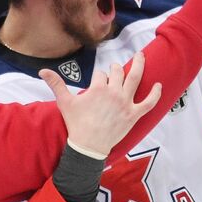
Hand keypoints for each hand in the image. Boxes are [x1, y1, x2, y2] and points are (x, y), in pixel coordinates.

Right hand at [38, 54, 162, 158]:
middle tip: (114, 69)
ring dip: (139, 65)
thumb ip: (56, 84)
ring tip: (141, 56)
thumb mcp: (65, 102)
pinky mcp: (134, 115)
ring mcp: (126, 103)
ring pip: (135, 78)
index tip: (96, 83)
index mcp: (98, 88)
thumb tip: (42, 70)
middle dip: (115, 68)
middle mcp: (114, 92)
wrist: (88, 145)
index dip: (98, 77)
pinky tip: (159, 85)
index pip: (100, 74)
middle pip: (117, 72)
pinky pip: (149, 102)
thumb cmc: (76, 123)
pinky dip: (155, 93)